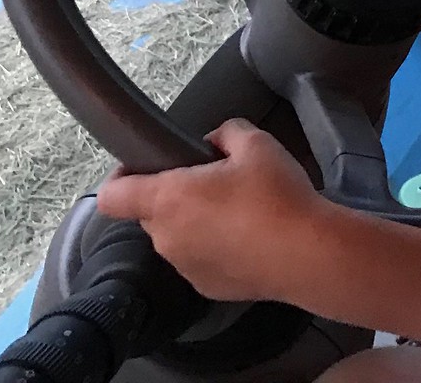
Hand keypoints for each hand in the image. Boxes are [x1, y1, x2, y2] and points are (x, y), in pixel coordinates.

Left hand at [95, 120, 326, 303]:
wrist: (307, 254)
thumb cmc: (276, 196)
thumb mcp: (257, 144)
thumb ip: (226, 132)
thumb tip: (214, 141)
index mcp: (168, 199)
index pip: (113, 194)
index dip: (121, 176)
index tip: (145, 165)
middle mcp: (166, 237)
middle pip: (152, 212)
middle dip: (175, 195)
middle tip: (215, 182)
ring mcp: (184, 267)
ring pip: (177, 236)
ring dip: (195, 223)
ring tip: (239, 212)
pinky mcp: (205, 287)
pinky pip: (199, 260)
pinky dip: (215, 248)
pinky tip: (249, 240)